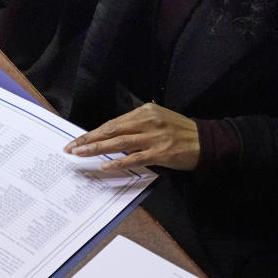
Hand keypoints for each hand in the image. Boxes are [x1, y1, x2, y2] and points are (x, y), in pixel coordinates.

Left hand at [63, 103, 199, 171]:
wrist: (206, 141)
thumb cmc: (180, 131)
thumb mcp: (158, 118)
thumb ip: (137, 124)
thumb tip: (114, 134)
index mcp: (145, 111)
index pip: (113, 123)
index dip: (93, 132)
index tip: (77, 140)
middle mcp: (147, 121)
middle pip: (111, 131)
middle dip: (89, 140)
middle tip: (71, 148)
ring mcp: (153, 137)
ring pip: (119, 144)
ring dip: (97, 149)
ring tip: (81, 155)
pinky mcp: (160, 153)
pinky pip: (134, 158)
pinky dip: (118, 163)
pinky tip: (105, 166)